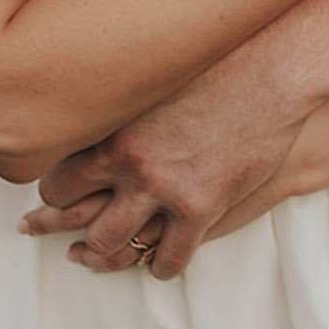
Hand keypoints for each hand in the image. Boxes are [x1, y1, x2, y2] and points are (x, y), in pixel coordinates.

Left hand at [19, 24, 319, 278]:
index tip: (62, 196)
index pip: (58, 179)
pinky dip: (161, 266)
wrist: (271, 70)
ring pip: (113, 244)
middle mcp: (130, 163)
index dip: (56, 193)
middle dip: (69, 230)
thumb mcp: (154, 79)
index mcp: (113, 129)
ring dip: (108, 254)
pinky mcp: (202, 207)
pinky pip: (169, 257)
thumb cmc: (217, 62)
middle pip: (76, 218)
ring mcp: (165, 189)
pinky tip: (162, 263)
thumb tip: (100, 103)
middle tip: (67, 235)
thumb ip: (124, 104)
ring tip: (109, 254)